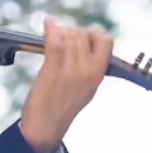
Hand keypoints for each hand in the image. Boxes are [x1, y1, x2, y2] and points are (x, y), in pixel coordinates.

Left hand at [18, 17, 112, 152]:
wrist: (46, 126)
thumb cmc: (63, 107)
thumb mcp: (86, 86)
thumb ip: (88, 63)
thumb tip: (82, 40)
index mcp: (98, 74)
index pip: (106, 40)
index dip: (94, 33)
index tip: (83, 37)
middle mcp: (87, 70)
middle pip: (84, 34)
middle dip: (71, 31)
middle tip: (61, 38)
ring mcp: (71, 69)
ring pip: (70, 35)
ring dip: (60, 32)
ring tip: (53, 38)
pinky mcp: (53, 70)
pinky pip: (55, 42)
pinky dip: (50, 31)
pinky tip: (48, 26)